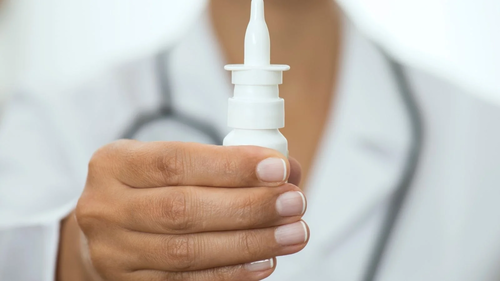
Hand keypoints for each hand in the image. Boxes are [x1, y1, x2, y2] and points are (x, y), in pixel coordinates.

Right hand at [76, 140, 308, 280]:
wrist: (108, 226)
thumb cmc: (152, 186)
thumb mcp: (174, 161)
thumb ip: (226, 162)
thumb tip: (288, 170)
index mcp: (115, 163)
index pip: (175, 162)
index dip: (230, 166)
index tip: (277, 169)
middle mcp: (106, 207)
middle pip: (182, 210)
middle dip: (248, 207)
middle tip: (294, 202)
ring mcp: (114, 252)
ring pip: (187, 251)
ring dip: (249, 243)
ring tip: (292, 233)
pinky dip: (230, 273)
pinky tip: (265, 261)